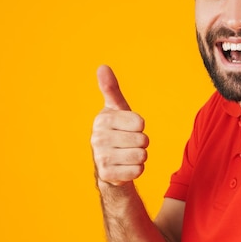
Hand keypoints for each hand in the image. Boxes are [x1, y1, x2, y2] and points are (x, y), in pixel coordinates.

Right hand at [91, 65, 148, 186]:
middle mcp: (98, 138)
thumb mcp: (117, 109)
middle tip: (130, 143)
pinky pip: (137, 171)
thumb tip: (102, 66)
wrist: (109, 163)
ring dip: (140, 156)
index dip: (140, 126)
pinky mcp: (107, 175)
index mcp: (103, 119)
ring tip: (127, 154)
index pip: (140, 122)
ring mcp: (101, 157)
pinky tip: (125, 166)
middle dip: (141, 142)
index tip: (130, 127)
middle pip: (142, 140)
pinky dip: (137, 169)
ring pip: (141, 156)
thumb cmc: (117, 130)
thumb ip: (111, 89)